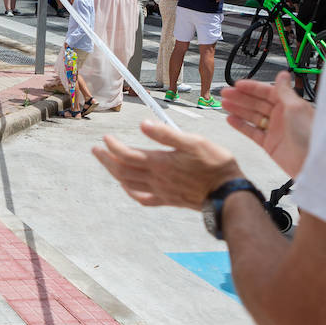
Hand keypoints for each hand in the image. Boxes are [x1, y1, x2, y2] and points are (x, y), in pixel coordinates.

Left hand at [91, 120, 244, 210]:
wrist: (229, 195)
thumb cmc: (215, 165)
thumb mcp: (193, 142)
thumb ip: (166, 134)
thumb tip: (142, 124)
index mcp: (160, 163)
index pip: (127, 155)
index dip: (113, 146)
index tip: (105, 137)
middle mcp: (156, 179)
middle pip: (123, 170)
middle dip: (107, 159)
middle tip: (96, 150)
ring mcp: (161, 192)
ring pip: (129, 183)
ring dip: (115, 173)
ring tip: (107, 164)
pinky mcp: (169, 200)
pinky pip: (143, 198)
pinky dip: (131, 191)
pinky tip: (128, 187)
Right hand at [220, 71, 313, 176]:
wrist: (311, 162)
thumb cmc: (309, 134)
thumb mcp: (296, 107)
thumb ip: (284, 91)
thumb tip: (282, 74)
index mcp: (289, 104)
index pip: (267, 92)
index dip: (252, 88)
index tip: (237, 84)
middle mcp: (282, 116)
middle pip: (257, 103)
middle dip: (240, 97)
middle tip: (226, 93)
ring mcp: (274, 130)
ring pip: (252, 116)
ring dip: (238, 109)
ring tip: (224, 104)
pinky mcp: (269, 143)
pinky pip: (251, 132)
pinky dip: (240, 125)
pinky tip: (231, 119)